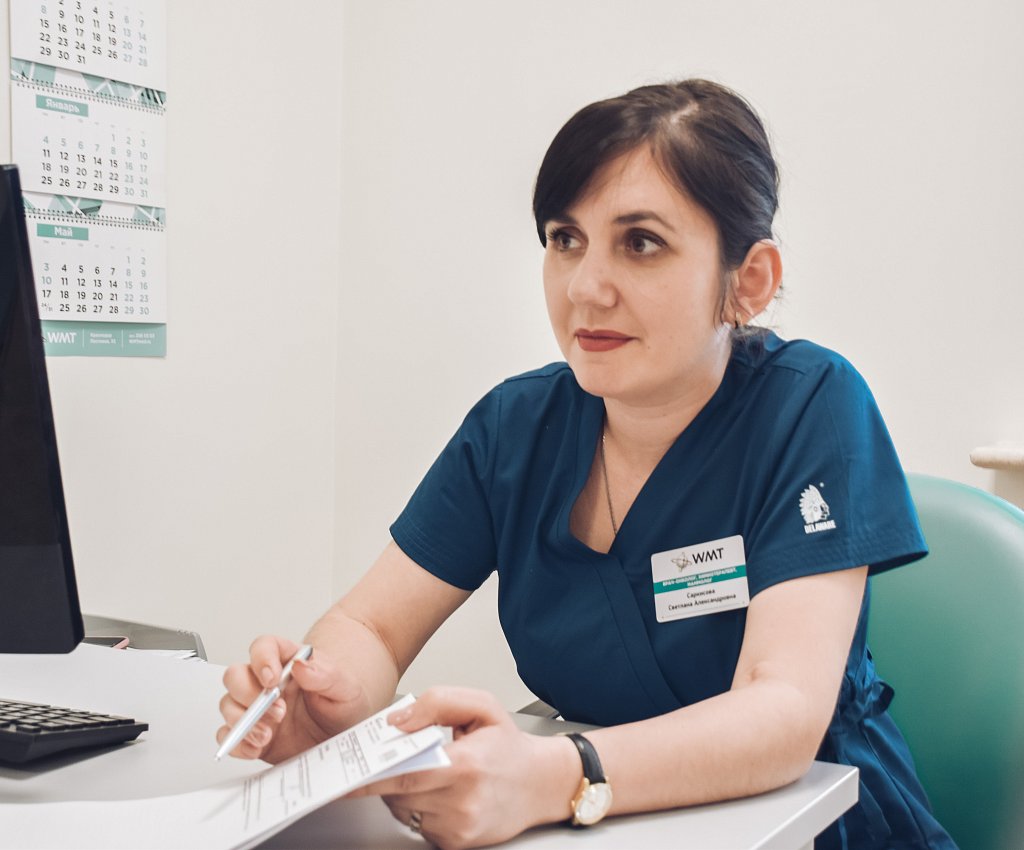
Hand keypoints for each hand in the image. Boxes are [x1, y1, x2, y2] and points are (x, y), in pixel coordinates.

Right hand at [217, 635, 369, 762]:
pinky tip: (257, 747)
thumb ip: (326, 674)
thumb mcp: (346, 688)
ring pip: (228, 704)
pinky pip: (228, 735)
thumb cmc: (344, 705)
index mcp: (289, 663)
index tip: (272, 678)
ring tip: (268, 734)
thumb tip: (302, 665)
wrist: (344, 736)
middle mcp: (267, 684)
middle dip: (250, 695)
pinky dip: (237, 744)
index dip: (262, 659)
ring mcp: (257, 709)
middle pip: (236, 675)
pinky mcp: (251, 734)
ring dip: (244, 721)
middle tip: (278, 712)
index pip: (265, 647)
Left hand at [348, 687, 577, 849]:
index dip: (371, 777)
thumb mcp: (481, 705)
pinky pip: (419, 824)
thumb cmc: (508, 744)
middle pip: (399, 793)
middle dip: (388, 776)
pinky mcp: (457, 844)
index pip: (406, 775)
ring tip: (428, 771)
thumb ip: (437, 702)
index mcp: (466, 765)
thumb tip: (398, 722)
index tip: (345, 777)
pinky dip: (420, 807)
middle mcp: (462, 801)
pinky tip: (441, 792)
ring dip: (403, 792)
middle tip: (390, 759)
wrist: (541, 783)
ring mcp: (459, 827)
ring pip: (405, 810)